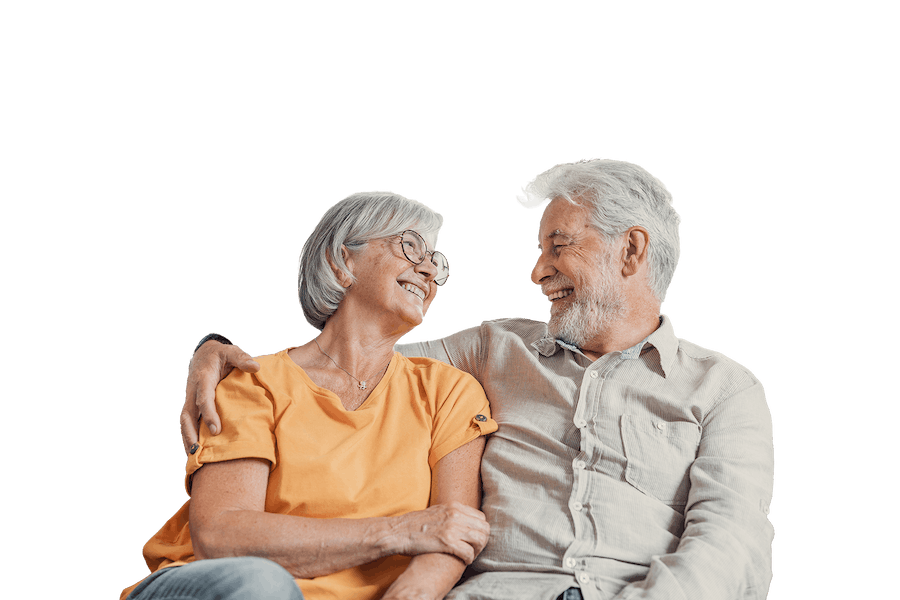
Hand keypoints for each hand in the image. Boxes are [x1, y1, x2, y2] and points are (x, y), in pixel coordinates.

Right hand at [180, 340, 259, 454]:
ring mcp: (190, 398)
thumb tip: (255, 367)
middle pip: (187, 414)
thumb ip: (242, 359)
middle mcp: (193, 390)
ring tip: (194, 456)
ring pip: (185, 420)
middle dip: (190, 432)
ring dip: (187, 437)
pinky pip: (188, 421)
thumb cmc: (221, 355)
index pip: (204, 398)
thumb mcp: (232, 352)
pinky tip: (196, 450)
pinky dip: (190, 435)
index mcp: (203, 378)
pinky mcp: (192, 404)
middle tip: (197, 450)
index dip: (208, 414)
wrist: (204, 353)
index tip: (216, 430)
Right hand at [392, 501, 489, 564]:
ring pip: (480, 540)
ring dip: (477, 550)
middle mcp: (455, 515)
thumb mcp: (436, 511)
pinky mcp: (446, 542)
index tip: (474, 538)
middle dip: (482, 541)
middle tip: (474, 549)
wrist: (398, 531)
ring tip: (470, 555)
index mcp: (454, 506)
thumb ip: (451, 513)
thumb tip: (463, 520)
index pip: (481, 517)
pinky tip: (463, 561)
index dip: (480, 530)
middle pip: (484, 528)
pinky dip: (469, 558)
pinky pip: (468, 552)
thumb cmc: (415, 524)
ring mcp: (452, 528)